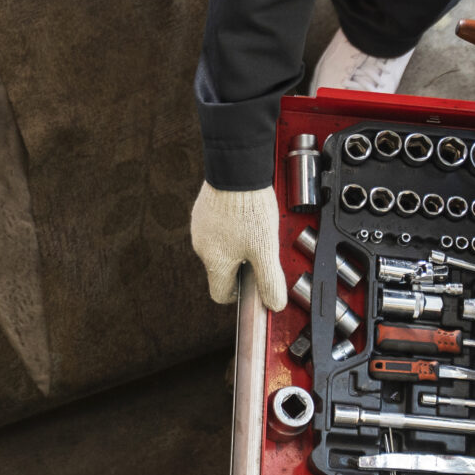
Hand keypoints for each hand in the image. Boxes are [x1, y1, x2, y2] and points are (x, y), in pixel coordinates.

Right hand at [190, 183, 286, 310]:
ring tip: (255, 228)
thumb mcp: (267, 249)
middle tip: (261, 250)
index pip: (220, 294)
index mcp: (215, 261)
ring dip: (236, 244)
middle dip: (241, 265)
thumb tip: (274, 304)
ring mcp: (200, 227)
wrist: (236, 170)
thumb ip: (270, 280)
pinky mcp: (202, 211)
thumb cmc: (249, 209)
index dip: (238, 294)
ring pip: (219, 247)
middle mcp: (202, 247)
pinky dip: (231, 226)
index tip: (253, 283)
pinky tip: (245, 214)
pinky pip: (217, 228)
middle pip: (221, 269)